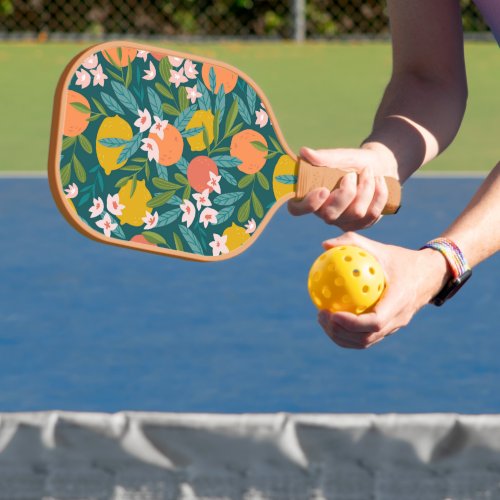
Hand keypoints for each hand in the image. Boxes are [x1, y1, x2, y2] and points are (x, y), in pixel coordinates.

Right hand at [288, 145, 397, 230]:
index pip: (297, 209)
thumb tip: (304, 152)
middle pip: (330, 215)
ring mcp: (343, 221)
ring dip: (366, 188)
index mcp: (311, 196)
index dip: (307, 204)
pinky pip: (372, 214)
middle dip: (346, 192)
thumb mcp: (340, 157)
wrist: (380, 166)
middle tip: (352, 174)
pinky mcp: (362, 224)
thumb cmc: (353, 162)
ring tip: (368, 172)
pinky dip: (379, 193)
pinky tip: (379, 181)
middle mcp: (324, 213)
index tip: (323, 189)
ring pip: (356, 213)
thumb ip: (323, 157)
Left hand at [316, 232, 450, 348]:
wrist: (429, 275)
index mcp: (399, 301)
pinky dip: (347, 333)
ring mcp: (394, 327)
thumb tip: (324, 245)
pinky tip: (331, 318)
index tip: (332, 313)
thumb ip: (353, 243)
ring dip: (341, 336)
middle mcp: (398, 319)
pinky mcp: (389, 329)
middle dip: (340, 332)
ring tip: (322, 319)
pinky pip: (366, 337)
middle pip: (366, 338)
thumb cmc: (401, 259)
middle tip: (321, 315)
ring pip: (365, 342)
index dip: (352, 323)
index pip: (375, 321)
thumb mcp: (380, 248)